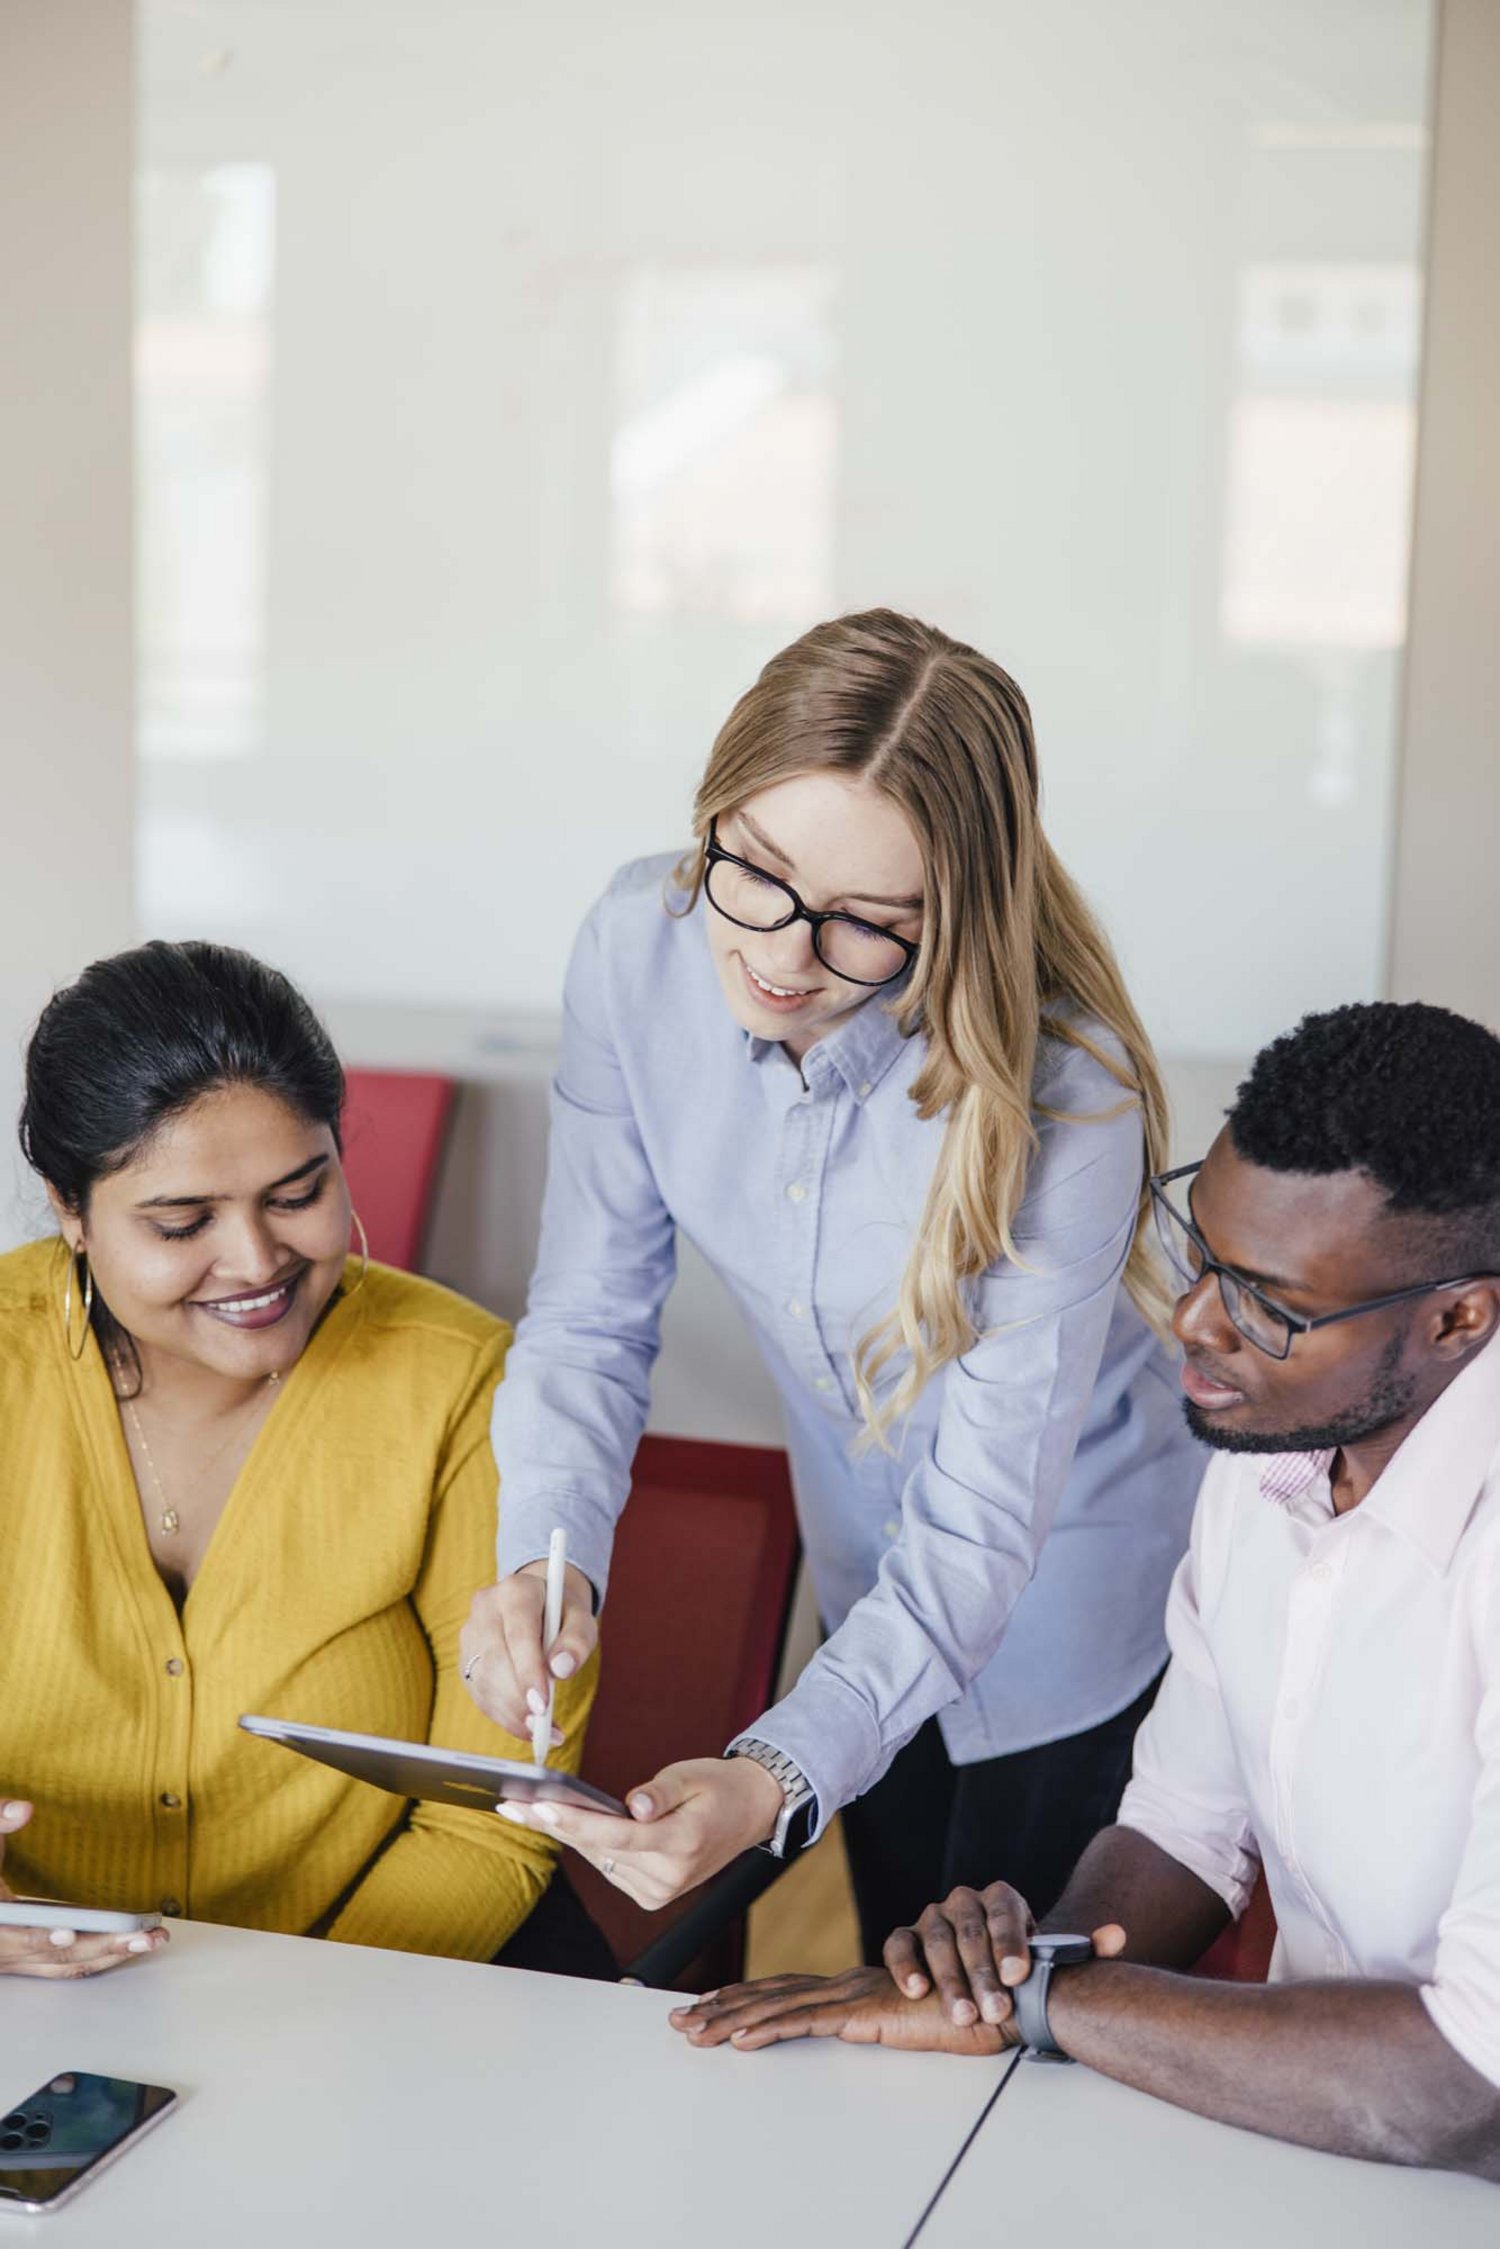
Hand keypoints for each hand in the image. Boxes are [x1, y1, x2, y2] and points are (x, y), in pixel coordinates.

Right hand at [0, 1800, 168, 1981]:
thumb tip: (23, 1808)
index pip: (14, 1936)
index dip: (39, 1938)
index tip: (67, 1933)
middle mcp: (2, 1951)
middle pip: (55, 1957)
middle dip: (101, 1947)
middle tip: (141, 1937)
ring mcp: (17, 1960)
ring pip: (66, 1966)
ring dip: (109, 1956)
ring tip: (152, 1939)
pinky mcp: (32, 1960)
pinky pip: (68, 1966)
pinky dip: (99, 1957)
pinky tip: (131, 1943)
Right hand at [459, 1562, 596, 1739]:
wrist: (538, 1604)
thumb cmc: (561, 1614)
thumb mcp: (580, 1619)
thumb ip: (577, 1641)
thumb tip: (561, 1670)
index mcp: (515, 1590)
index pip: (518, 1633)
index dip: (528, 1672)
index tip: (542, 1705)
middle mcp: (485, 1607)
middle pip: (495, 1660)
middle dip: (517, 1698)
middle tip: (541, 1725)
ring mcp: (470, 1633)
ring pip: (482, 1680)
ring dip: (509, 1713)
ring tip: (539, 1731)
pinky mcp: (465, 1659)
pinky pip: (479, 1693)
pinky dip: (502, 1716)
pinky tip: (525, 1727)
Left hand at [496, 1755, 783, 1907]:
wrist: (752, 1813)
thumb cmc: (720, 1788)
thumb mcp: (693, 1775)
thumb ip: (660, 1792)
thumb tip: (632, 1806)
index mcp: (682, 1843)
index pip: (617, 1835)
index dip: (575, 1822)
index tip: (539, 1808)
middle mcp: (669, 1876)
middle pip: (599, 1848)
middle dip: (554, 1824)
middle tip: (511, 1804)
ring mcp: (660, 1890)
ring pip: (599, 1858)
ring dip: (565, 1834)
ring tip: (524, 1811)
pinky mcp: (652, 1895)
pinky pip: (609, 1865)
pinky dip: (588, 1844)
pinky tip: (562, 1824)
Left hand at [670, 1967, 1014, 2055]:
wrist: (1006, 1997)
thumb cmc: (975, 2011)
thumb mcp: (920, 2020)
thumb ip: (891, 2020)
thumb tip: (870, 2029)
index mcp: (857, 1988)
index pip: (790, 1990)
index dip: (749, 1996)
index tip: (712, 2005)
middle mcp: (848, 1985)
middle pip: (771, 1993)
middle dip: (721, 2005)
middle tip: (681, 2018)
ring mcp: (854, 1995)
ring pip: (775, 2005)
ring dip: (728, 2018)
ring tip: (692, 2030)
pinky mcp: (864, 2011)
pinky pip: (803, 2021)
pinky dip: (766, 2027)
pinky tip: (738, 2037)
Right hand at [883, 1881, 1125, 2028]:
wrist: (977, 1977)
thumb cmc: (1017, 1970)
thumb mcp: (1047, 1961)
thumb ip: (1082, 1950)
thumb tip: (1117, 1937)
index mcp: (1002, 1899)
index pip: (1004, 1912)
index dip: (1011, 1943)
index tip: (1019, 1977)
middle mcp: (965, 1900)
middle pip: (971, 1932)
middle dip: (982, 1974)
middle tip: (996, 2010)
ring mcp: (932, 1917)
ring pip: (937, 1941)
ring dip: (950, 1980)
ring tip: (963, 2015)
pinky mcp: (905, 1937)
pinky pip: (898, 1944)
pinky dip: (906, 1966)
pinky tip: (918, 1990)